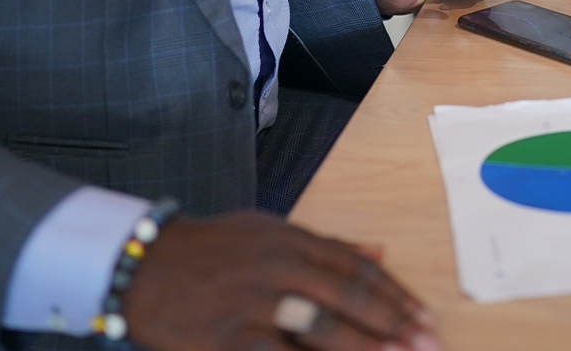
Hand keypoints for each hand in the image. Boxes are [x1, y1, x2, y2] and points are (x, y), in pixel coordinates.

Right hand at [122, 212, 439, 350]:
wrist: (141, 265)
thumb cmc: (212, 250)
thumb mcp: (267, 232)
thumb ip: (326, 244)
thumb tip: (381, 250)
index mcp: (290, 240)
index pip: (356, 269)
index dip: (396, 296)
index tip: (425, 319)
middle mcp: (276, 268)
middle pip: (348, 298)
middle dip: (394, 326)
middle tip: (429, 345)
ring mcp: (252, 306)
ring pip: (321, 331)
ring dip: (365, 349)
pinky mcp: (227, 341)